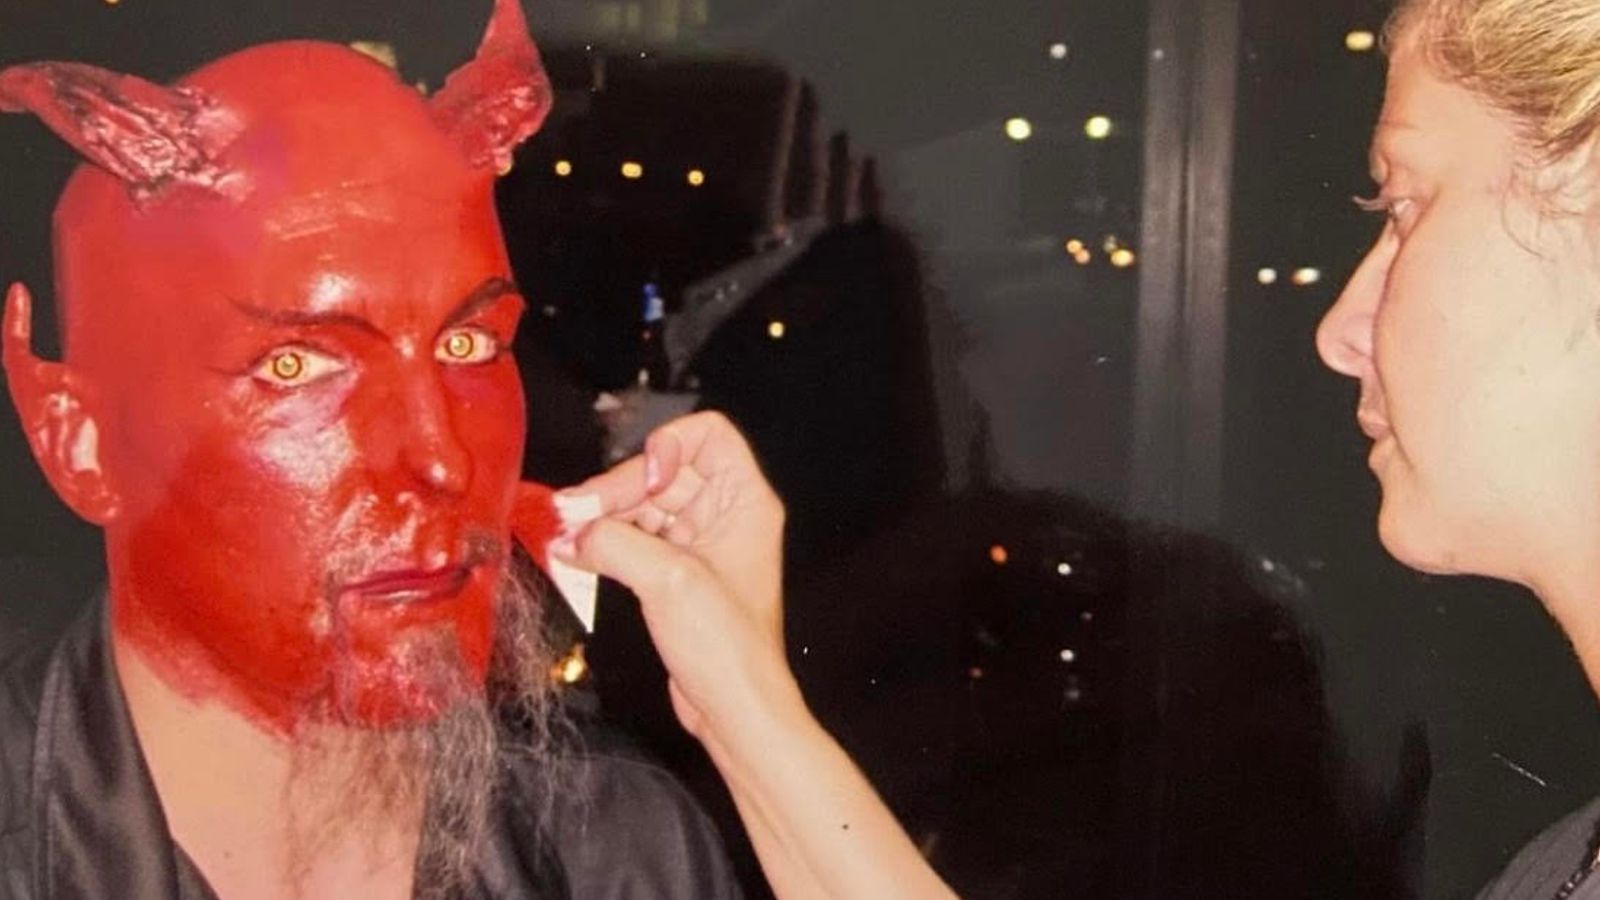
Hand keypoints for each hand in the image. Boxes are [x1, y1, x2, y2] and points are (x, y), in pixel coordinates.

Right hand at [546, 411, 791, 739]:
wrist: (734, 707)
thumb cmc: (728, 648)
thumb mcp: (668, 581)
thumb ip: (614, 544)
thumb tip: (572, 531)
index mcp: (744, 502)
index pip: (708, 435)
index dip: (669, 447)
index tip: (644, 481)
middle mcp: (726, 515)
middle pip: (663, 470)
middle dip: (617, 488)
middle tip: (574, 513)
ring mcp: (701, 544)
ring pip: (644, 504)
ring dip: (605, 515)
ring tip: (566, 533)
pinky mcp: (677, 572)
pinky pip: (637, 538)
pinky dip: (607, 541)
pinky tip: (577, 552)